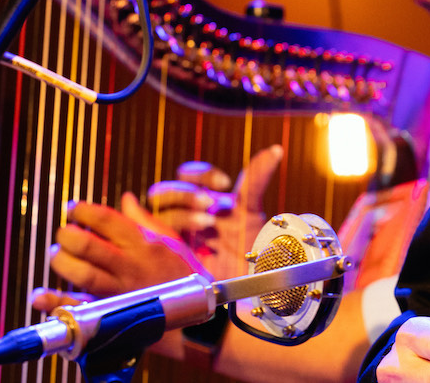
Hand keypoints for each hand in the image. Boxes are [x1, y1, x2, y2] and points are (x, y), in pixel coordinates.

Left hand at [44, 193, 207, 298]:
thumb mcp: (169, 240)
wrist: (196, 311)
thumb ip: (143, 219)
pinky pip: (81, 306)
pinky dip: (56, 302)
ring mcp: (122, 289)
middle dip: (68, 236)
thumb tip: (126, 199)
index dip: (84, 211)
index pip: (108, 220)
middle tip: (63, 233)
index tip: (72, 208)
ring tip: (57, 255)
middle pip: (90, 246)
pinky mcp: (113, 311)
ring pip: (83, 274)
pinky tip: (40, 295)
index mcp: (144, 242)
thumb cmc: (182, 271)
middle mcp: (131, 264)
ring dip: (63, 262)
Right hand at [146, 144, 282, 280]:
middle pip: (165, 192)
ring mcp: (174, 234)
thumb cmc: (248, 243)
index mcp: (202, 197)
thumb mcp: (250, 209)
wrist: (246, 279)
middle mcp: (184, 213)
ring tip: (208, 223)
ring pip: (160, 215)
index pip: (189, 175)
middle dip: (184, 194)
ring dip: (182, 214)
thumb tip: (276, 150)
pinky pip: (154, 241)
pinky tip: (182, 240)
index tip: (224, 183)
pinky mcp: (169, 255)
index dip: (202, 174)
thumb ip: (257, 179)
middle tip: (209, 202)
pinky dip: (164, 236)